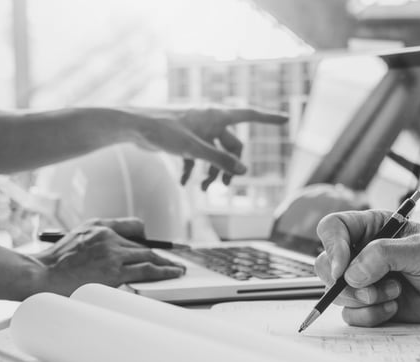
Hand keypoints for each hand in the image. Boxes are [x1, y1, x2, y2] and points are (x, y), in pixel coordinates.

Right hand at [33, 218, 185, 294]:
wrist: (40, 274)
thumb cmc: (54, 262)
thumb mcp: (75, 238)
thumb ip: (96, 238)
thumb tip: (116, 247)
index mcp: (99, 226)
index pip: (133, 226)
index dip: (146, 238)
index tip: (154, 246)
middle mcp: (108, 236)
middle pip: (143, 245)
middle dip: (160, 255)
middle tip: (174, 262)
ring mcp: (112, 254)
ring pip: (148, 256)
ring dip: (166, 263)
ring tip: (178, 270)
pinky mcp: (114, 272)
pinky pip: (145, 270)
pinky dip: (163, 272)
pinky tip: (172, 274)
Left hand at [132, 107, 287, 189]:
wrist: (133, 126)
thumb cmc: (163, 131)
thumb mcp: (194, 149)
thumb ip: (220, 160)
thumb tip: (243, 172)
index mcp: (216, 115)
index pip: (249, 115)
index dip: (268, 118)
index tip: (286, 119)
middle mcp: (209, 121)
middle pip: (232, 145)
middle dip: (230, 166)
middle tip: (224, 186)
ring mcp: (197, 131)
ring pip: (214, 154)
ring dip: (212, 172)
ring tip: (203, 189)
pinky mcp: (184, 140)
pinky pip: (197, 158)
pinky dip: (193, 171)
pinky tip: (185, 184)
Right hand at [314, 210, 419, 325]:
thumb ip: (384, 254)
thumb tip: (350, 274)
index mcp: (373, 227)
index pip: (333, 228)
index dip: (332, 247)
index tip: (342, 270)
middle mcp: (363, 253)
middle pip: (325, 264)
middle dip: (345, 283)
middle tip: (371, 290)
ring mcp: (364, 281)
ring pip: (336, 293)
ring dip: (364, 299)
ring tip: (396, 293)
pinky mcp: (370, 305)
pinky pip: (351, 315)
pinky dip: (370, 316)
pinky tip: (395, 308)